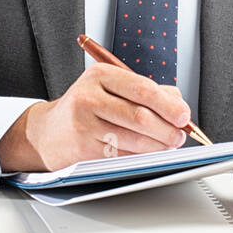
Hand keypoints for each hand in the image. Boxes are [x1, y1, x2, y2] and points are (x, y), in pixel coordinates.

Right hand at [0, 64, 192, 171]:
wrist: (48, 132)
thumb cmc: (86, 108)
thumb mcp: (111, 88)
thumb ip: (146, 91)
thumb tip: (178, 103)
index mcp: (100, 75)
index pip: (142, 89)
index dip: (168, 105)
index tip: (183, 116)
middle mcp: (89, 97)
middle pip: (140, 116)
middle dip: (167, 129)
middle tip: (179, 136)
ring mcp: (84, 124)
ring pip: (134, 139)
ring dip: (158, 146)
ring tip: (167, 145)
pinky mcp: (83, 149)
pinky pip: (122, 155)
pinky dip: (141, 157)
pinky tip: (147, 154)